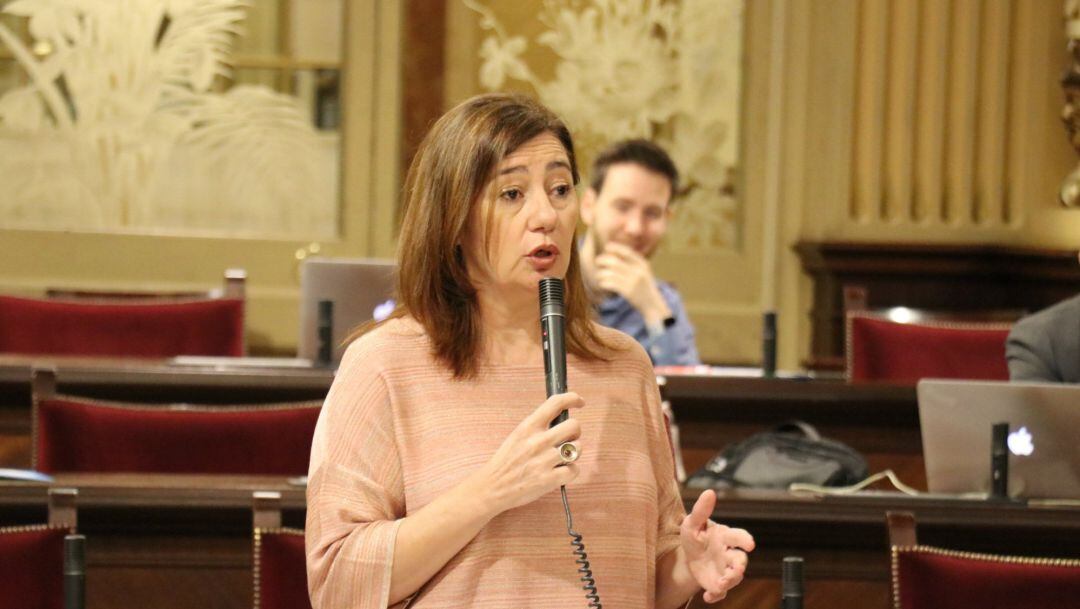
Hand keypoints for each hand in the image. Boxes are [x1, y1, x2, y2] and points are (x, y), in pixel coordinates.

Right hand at [477, 392, 583, 514]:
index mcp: (528, 427)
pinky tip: (559, 473)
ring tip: (560, 459)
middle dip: (575, 432)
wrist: (492, 487)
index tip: (579, 402)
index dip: (572, 399)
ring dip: (573, 453)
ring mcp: (544, 460)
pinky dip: (570, 472)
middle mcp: (538, 441)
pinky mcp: (549, 480)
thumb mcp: (517, 436)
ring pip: (578, 448)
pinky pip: (574, 470)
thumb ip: (537, 428)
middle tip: (567, 439)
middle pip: (574, 425)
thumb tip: (560, 421)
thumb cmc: (505, 462)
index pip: (555, 403)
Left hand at [594, 243, 670, 325]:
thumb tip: (614, 253)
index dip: (615, 247)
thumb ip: (632, 263)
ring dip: (600, 274)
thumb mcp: (643, 272)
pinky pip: (609, 283)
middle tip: (597, 262)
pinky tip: (602, 284)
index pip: (626, 251)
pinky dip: (603, 283)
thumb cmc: (645, 288)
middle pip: (614, 261)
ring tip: (599, 276)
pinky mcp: (627, 292)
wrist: (653, 305)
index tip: (606, 247)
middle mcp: (638, 271)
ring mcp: (633, 281)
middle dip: (602, 260)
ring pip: (609, 273)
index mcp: (642, 264)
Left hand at [681, 489, 754, 602]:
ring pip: (734, 578)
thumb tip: (709, 492)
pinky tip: (708, 596)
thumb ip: (701, 510)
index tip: (750, 544)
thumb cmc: (695, 534)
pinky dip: (716, 595)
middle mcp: (728, 554)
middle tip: (736, 569)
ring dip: (729, 581)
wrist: (687, 555)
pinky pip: (721, 593)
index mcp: (725, 536)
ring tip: (720, 583)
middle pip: (740, 561)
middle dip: (739, 566)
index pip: (738, 537)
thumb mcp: (692, 522)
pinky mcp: (717, 584)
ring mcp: (724, 570)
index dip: (745, 540)